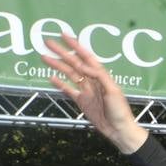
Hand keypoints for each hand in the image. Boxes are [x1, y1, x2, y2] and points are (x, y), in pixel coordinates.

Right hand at [41, 35, 146, 153]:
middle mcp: (93, 81)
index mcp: (101, 76)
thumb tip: (84, 66)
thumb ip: (99, 77)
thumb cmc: (120, 111)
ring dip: (57, 65)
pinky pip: (69, 90)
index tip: (64, 35)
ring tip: (44, 57)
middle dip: (62, 52)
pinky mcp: (82, 101)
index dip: (76, 46)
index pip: (87, 57)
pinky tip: (51, 77)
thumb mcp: (112, 91)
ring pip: (69, 74)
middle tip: (47, 42)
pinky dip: (60, 84)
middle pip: (74, 63)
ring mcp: (86, 91)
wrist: (119, 130)